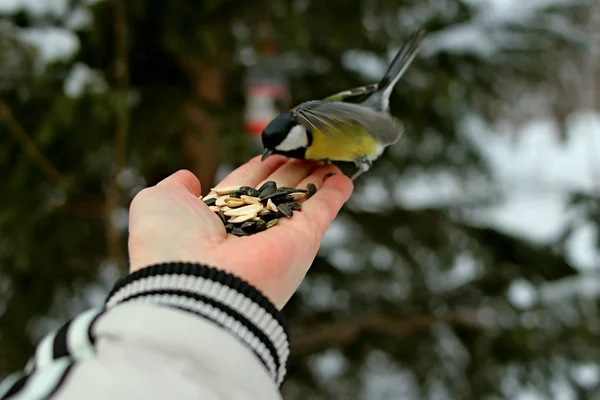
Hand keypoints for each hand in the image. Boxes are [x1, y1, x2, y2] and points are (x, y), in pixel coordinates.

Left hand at [127, 155, 352, 308]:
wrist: (192, 285)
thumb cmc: (168, 245)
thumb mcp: (157, 203)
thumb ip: (174, 186)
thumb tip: (188, 177)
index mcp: (219, 218)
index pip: (247, 183)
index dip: (263, 165)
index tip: (277, 149)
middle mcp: (251, 228)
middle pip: (278, 189)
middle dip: (294, 168)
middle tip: (309, 147)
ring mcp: (279, 235)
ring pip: (303, 198)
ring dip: (317, 177)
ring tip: (331, 155)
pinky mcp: (302, 241)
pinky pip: (322, 212)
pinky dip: (335, 194)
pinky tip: (345, 177)